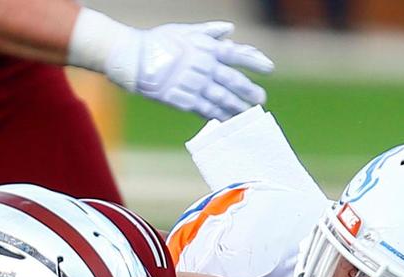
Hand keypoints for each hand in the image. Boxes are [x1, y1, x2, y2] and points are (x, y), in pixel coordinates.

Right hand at [107, 21, 273, 120]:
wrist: (134, 59)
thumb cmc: (158, 42)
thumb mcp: (185, 31)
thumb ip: (209, 32)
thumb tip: (230, 30)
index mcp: (205, 47)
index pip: (236, 54)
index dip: (255, 61)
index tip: (269, 68)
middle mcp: (203, 66)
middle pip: (233, 80)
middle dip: (250, 90)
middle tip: (261, 98)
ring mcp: (194, 85)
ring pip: (223, 99)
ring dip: (238, 107)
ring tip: (249, 113)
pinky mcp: (184, 100)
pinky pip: (206, 110)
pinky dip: (219, 116)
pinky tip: (229, 120)